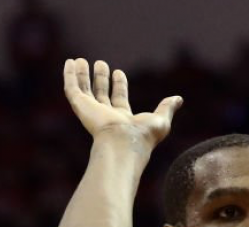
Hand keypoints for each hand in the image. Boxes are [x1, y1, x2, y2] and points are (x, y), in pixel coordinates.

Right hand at [63, 58, 181, 148]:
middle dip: (100, 79)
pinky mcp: (81, 107)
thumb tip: (179, 99)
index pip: (119, 99)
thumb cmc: (144, 136)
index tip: (118, 72)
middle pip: (101, 93)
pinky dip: (69, 75)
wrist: (124, 143)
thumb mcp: (161, 120)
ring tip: (80, 60)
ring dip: (82, 75)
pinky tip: (70, 63)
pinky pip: (72, 89)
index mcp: (123, 119)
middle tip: (100, 64)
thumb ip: (167, 108)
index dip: (119, 85)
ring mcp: (92, 111)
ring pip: (84, 90)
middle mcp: (105, 115)